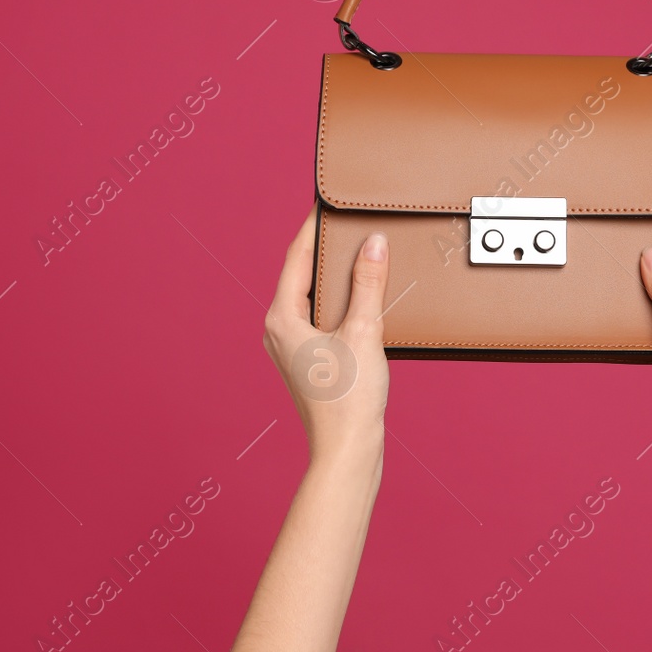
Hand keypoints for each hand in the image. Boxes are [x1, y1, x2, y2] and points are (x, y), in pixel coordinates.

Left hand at [263, 205, 390, 461]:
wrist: (347, 451)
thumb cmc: (348, 400)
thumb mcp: (363, 331)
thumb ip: (368, 283)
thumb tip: (372, 243)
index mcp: (282, 317)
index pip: (296, 256)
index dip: (313, 224)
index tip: (326, 200)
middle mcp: (280, 330)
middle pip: (303, 274)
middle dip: (327, 248)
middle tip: (349, 221)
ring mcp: (293, 347)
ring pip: (314, 297)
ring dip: (338, 276)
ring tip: (362, 253)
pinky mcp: (310, 360)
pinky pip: (324, 317)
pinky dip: (343, 301)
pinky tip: (366, 298)